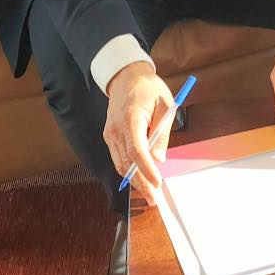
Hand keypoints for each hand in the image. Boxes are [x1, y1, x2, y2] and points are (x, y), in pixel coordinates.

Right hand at [103, 61, 174, 205]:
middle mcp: (116, 129)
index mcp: (131, 119)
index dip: (147, 170)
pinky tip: (139, 178)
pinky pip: (118, 158)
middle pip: (127, 163)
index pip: (137, 151)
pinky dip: (128, 170)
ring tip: (149, 193)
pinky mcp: (109, 136)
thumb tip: (160, 160)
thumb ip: (162, 132)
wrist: (126, 76)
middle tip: (154, 198)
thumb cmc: (149, 89)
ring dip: (134, 180)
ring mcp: (110, 134)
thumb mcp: (165, 105)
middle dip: (141, 183)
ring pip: (120, 164)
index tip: (158, 183)